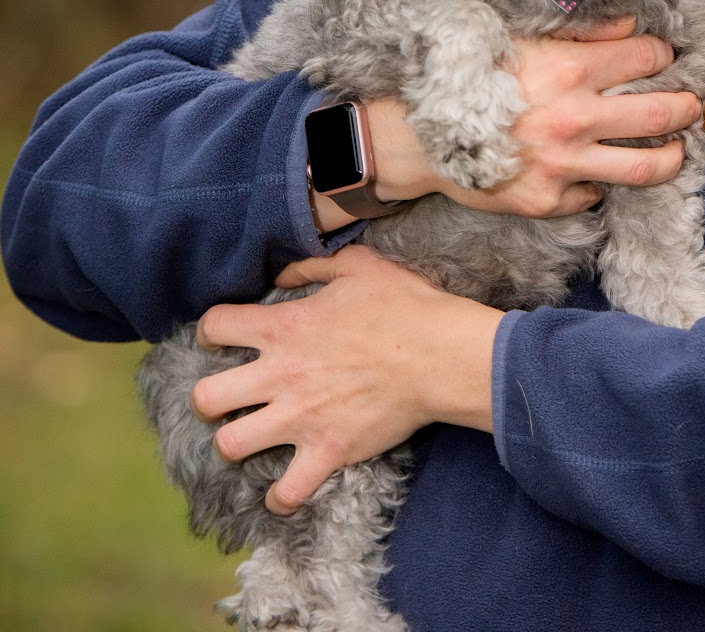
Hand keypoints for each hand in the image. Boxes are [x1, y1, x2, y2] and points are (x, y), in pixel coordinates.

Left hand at [193, 246, 499, 512]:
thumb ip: (311, 267)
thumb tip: (281, 275)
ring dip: (235, 444)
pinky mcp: (327, 452)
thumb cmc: (403, 304)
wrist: (440, 354)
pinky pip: (286, 492)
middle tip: (228, 398)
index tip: (222, 338)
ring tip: (250, 439)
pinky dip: (280, 497)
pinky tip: (283, 490)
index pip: (216, 325)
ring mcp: (301, 418)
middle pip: (206, 397)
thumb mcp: (357, 265)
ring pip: (230, 446)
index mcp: (284, 327)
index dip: (211, 330)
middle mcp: (281, 374)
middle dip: (208, 399)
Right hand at [312, 16, 700, 229]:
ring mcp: (563, 165)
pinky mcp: (548, 201)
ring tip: (675, 149)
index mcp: (567, 69)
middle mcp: (572, 118)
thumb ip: (581, 33)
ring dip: (672, 156)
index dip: (664, 55)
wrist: (419, 137)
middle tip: (690, 105)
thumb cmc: (471, 80)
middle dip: (687, 106)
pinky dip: (602, 182)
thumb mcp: (521, 39)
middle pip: (661, 114)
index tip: (666, 58)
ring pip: (646, 167)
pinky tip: (601, 170)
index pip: (645, 57)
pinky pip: (596, 194)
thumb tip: (632, 26)